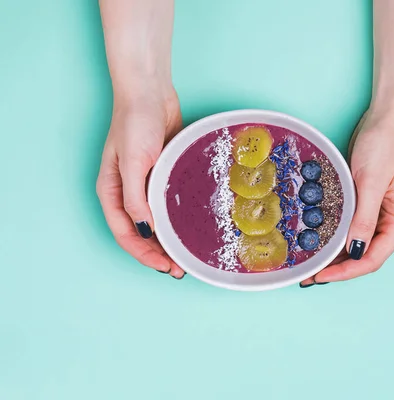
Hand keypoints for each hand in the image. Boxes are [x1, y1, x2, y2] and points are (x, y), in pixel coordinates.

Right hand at [96, 86, 185, 278]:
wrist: (150, 93)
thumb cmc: (134, 122)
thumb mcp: (132, 161)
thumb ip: (135, 197)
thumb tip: (145, 229)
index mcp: (111, 193)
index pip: (126, 234)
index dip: (145, 255)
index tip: (166, 267)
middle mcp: (126, 193)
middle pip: (141, 233)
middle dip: (158, 254)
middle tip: (181, 269)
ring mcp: (145, 185)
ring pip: (156, 222)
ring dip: (169, 240)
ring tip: (187, 255)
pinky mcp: (162, 175)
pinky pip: (168, 204)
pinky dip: (177, 219)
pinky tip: (192, 228)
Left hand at [301, 110, 393, 285]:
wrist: (386, 118)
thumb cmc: (385, 145)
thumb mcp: (372, 181)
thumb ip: (364, 217)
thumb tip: (355, 250)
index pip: (373, 258)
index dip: (346, 272)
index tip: (320, 276)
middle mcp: (392, 222)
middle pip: (364, 256)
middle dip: (337, 269)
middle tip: (308, 274)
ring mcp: (380, 214)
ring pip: (356, 245)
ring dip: (335, 256)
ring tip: (309, 263)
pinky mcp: (368, 204)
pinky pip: (351, 228)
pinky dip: (336, 238)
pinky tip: (318, 241)